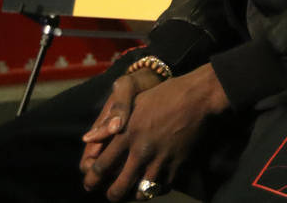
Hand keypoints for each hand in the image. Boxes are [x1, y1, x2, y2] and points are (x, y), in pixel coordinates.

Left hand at [80, 64, 229, 201]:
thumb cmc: (165, 94)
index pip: (101, 167)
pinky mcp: (178, 163)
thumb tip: (88, 138)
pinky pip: (163, 187)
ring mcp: (161, 159)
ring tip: (134, 191)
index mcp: (127, 135)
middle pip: (118, 187)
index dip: (91, 179)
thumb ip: (109, 122)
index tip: (90, 183)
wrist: (199, 96)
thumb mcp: (134, 101)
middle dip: (111, 195)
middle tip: (112, 194)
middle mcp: (141, 151)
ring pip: (141, 192)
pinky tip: (155, 184)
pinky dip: (157, 189)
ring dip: (135, 195)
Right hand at [80, 68, 164, 171]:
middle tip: (129, 172)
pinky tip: (152, 163)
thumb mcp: (127, 87)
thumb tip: (113, 129)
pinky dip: (139, 165)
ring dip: (125, 173)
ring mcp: (124, 140)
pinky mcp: (140, 139)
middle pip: (103, 170)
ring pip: (118, 168)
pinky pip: (134, 159)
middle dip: (111, 176)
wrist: (157, 76)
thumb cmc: (138, 81)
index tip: (111, 168)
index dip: (94, 170)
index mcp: (101, 129)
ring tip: (141, 169)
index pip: (89, 162)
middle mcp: (110, 139)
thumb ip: (119, 106)